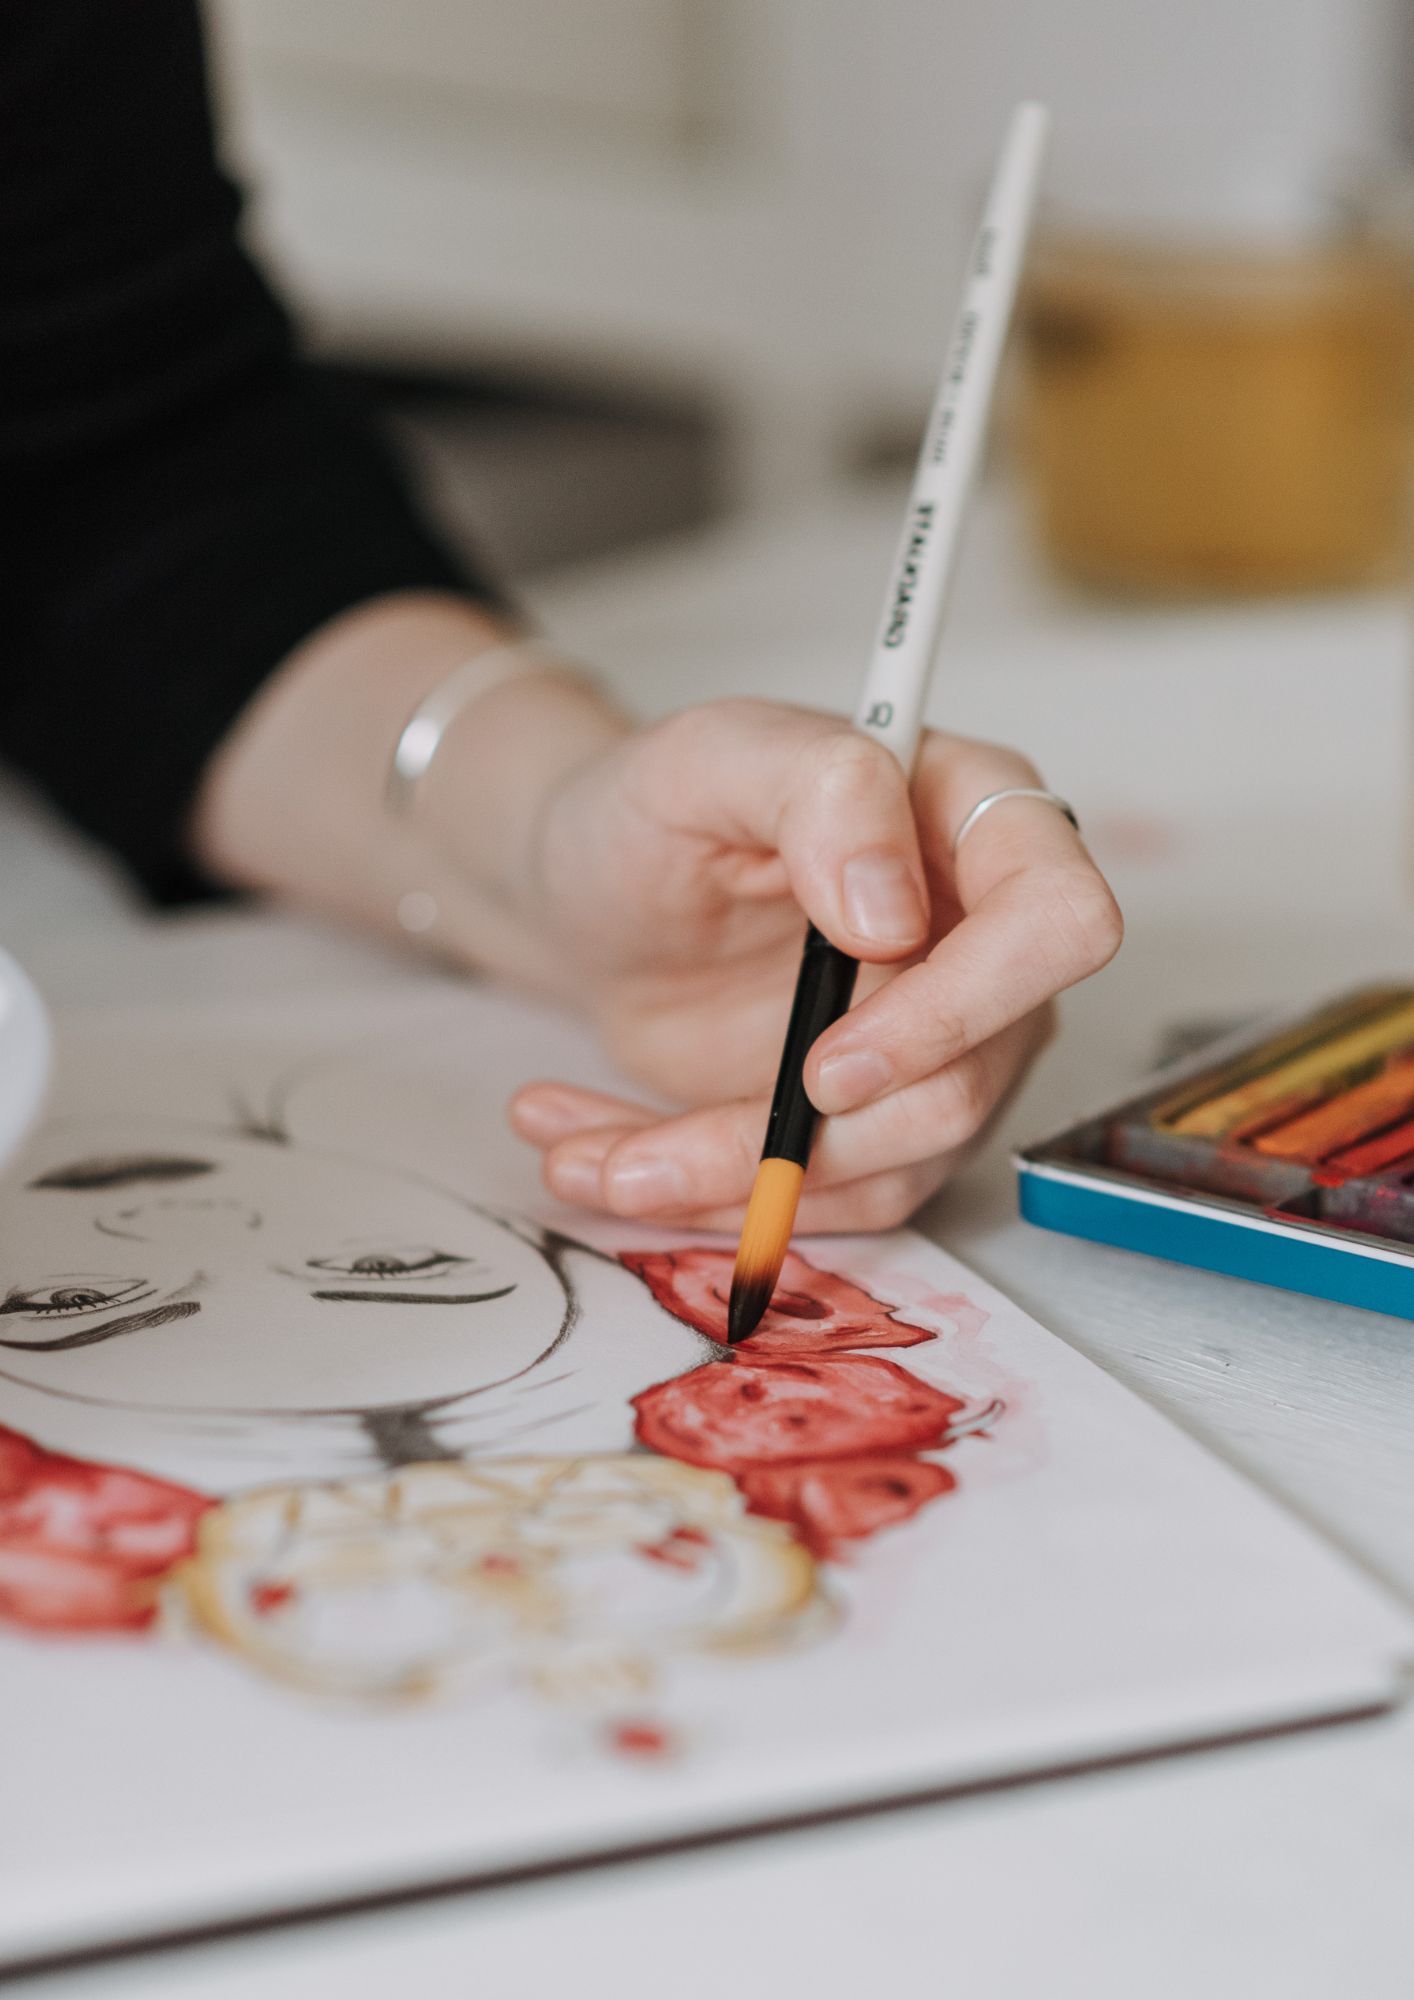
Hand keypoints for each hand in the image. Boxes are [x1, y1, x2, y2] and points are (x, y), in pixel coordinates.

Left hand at [509, 698, 1120, 1230]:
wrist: (590, 893)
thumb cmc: (653, 807)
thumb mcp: (705, 761)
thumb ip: (815, 792)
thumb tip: (892, 910)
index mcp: (973, 814)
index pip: (1054, 919)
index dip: (961, 1009)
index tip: (828, 1061)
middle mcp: (985, 934)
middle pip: (977, 1076)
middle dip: (826, 1137)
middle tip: (670, 1151)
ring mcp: (947, 1033)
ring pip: (901, 1158)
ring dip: (744, 1181)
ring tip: (596, 1160)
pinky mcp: (885, 1110)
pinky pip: (843, 1194)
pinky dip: (722, 1199)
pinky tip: (614, 1162)